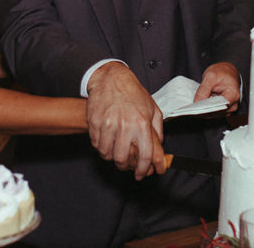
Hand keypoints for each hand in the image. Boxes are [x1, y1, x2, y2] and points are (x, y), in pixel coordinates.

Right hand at [86, 62, 164, 179]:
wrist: (110, 78)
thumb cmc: (132, 92)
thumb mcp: (152, 108)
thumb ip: (157, 130)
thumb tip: (158, 148)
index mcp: (141, 123)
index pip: (145, 156)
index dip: (144, 169)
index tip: (143, 174)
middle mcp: (125, 126)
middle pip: (122, 160)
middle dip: (125, 167)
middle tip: (127, 165)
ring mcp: (107, 125)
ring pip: (107, 155)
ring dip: (112, 157)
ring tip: (115, 151)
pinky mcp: (95, 123)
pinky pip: (96, 145)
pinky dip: (101, 147)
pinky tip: (107, 141)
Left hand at [193, 62, 239, 111]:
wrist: (226, 71)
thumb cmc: (221, 72)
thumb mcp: (211, 75)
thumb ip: (204, 89)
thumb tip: (197, 102)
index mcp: (233, 94)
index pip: (221, 105)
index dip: (209, 108)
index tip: (197, 108)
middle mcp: (233, 103)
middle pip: (218, 112)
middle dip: (205, 111)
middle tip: (192, 109)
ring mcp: (229, 108)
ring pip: (215, 114)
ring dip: (204, 112)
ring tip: (193, 108)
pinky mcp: (223, 110)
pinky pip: (214, 113)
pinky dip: (206, 111)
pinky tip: (198, 108)